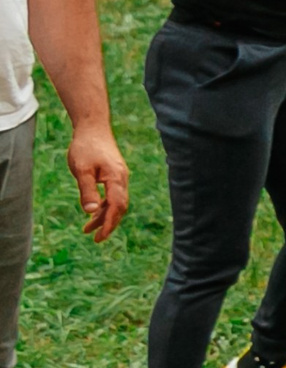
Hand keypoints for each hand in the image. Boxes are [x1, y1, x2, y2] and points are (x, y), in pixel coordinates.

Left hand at [68, 122, 127, 240]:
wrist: (93, 128)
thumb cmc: (85, 147)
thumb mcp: (81, 170)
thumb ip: (87, 191)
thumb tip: (91, 212)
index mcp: (116, 179)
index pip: (117, 207)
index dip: (109, 224)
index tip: (100, 237)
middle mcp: (122, 179)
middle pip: (119, 207)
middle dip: (108, 224)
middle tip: (95, 239)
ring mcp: (119, 177)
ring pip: (116, 202)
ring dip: (104, 216)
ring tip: (87, 228)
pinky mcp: (114, 174)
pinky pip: (113, 195)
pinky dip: (104, 206)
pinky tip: (93, 210)